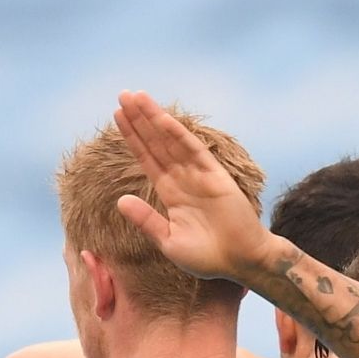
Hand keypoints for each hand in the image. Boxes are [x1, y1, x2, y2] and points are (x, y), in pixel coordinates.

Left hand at [111, 90, 271, 283]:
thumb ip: (146, 220)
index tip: (118, 116)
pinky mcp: (215, 175)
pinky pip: (192, 150)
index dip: (133, 137)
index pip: (147, 158)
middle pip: (156, 142)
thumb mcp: (169, 241)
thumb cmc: (207, 257)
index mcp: (171, 192)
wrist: (240, 263)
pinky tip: (160, 119)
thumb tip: (120, 201)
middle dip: (139, 119)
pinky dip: (176, 134)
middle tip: (123, 94)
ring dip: (153, 118)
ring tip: (135, 97)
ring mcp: (198, 174)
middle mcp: (183, 178)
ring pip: (170, 140)